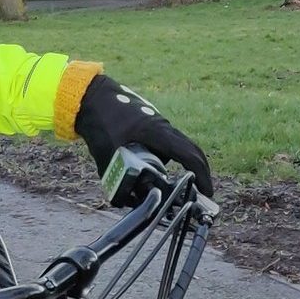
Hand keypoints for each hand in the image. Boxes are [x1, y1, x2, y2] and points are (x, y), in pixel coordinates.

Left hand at [73, 74, 213, 197]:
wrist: (91, 97)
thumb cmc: (100, 121)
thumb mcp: (107, 155)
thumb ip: (116, 179)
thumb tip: (125, 202)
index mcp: (156, 132)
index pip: (189, 154)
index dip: (202, 175)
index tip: (207, 192)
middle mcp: (163, 128)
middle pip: (192, 151)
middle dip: (200, 173)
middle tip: (203, 194)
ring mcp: (159, 126)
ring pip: (179, 149)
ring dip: (184, 167)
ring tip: (180, 189)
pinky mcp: (152, 128)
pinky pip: (168, 146)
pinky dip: (169, 161)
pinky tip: (159, 175)